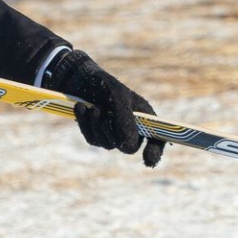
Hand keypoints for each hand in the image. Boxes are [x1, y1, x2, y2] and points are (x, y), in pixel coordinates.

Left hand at [45, 49, 162, 166]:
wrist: (81, 79)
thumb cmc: (106, 85)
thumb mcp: (118, 97)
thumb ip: (125, 120)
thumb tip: (127, 146)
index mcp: (146, 118)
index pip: (157, 140)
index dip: (155, 151)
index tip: (148, 158)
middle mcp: (133, 129)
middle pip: (129, 147)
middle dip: (114, 133)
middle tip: (105, 116)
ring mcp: (114, 134)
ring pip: (108, 144)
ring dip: (97, 125)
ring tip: (93, 107)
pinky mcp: (97, 136)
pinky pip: (93, 139)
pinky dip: (86, 124)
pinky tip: (82, 108)